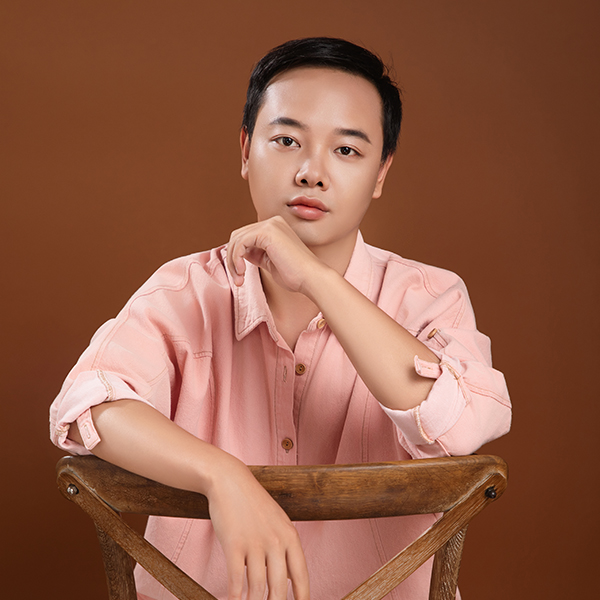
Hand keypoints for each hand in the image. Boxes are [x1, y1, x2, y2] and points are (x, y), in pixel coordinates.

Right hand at [206, 456, 309, 599]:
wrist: (230, 481)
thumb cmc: (253, 503)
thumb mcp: (277, 521)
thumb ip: (284, 548)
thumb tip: (287, 580)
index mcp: (290, 536)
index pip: (301, 575)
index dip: (302, 597)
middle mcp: (276, 541)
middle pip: (279, 588)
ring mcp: (255, 543)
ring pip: (258, 589)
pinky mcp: (234, 544)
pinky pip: (237, 580)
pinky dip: (235, 596)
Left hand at [226, 217, 322, 293]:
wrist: (311, 278)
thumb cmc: (295, 275)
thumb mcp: (269, 262)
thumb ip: (256, 253)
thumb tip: (239, 253)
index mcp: (275, 228)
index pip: (245, 236)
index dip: (236, 256)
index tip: (239, 276)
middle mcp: (272, 222)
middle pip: (238, 236)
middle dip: (232, 258)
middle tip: (237, 279)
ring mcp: (270, 225)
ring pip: (237, 239)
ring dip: (233, 261)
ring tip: (239, 279)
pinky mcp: (267, 232)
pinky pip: (240, 242)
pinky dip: (236, 258)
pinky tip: (242, 272)